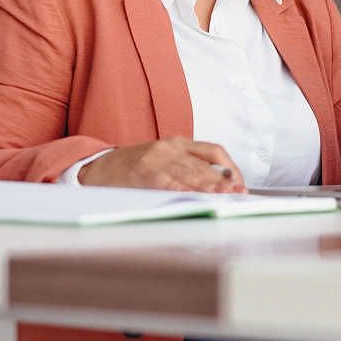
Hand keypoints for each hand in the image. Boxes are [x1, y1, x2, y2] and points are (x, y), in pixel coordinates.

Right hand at [77, 136, 246, 193]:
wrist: (99, 168)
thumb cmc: (135, 168)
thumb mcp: (166, 160)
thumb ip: (190, 168)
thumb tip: (222, 186)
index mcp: (179, 142)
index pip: (214, 151)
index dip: (231, 167)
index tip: (241, 183)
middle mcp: (170, 147)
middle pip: (204, 164)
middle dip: (224, 180)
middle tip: (239, 193)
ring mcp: (156, 159)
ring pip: (189, 173)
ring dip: (209, 186)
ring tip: (224, 196)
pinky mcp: (144, 172)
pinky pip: (167, 182)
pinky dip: (181, 190)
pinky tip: (193, 197)